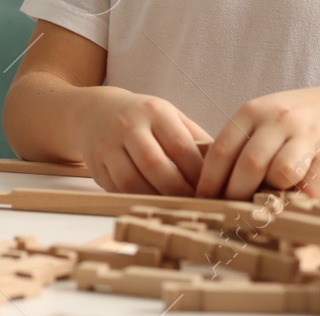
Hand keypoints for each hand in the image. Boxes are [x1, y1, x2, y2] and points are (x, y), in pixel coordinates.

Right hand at [73, 88, 212, 195]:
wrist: (94, 112)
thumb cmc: (142, 117)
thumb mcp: (169, 116)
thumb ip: (194, 137)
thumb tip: (225, 165)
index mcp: (154, 112)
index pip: (180, 147)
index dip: (198, 174)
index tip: (212, 190)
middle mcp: (128, 125)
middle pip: (155, 165)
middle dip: (178, 191)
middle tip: (194, 204)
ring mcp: (108, 145)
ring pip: (132, 181)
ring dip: (155, 198)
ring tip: (173, 206)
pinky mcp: (95, 165)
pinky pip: (117, 189)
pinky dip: (136, 199)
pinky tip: (151, 202)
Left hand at [193, 86, 319, 200]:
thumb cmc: (288, 123)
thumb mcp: (259, 121)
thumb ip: (239, 146)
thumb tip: (212, 189)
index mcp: (253, 111)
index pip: (222, 149)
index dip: (209, 180)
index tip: (204, 200)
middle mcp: (278, 120)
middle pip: (250, 164)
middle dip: (236, 194)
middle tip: (232, 211)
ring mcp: (307, 136)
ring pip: (281, 173)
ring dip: (270, 194)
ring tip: (265, 203)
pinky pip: (311, 187)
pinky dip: (298, 201)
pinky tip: (292, 203)